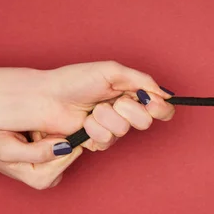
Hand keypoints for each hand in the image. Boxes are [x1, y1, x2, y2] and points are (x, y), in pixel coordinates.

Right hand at [0, 130, 82, 189]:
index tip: (35, 135)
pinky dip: (52, 134)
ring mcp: (54, 172)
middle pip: (72, 149)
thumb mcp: (8, 147)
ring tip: (31, 136)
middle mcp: (51, 179)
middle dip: (54, 137)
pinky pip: (65, 142)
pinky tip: (35, 136)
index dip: (54, 138)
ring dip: (52, 135)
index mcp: (42, 179)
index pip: (69, 153)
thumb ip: (37, 152)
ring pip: (69, 144)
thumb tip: (67, 148)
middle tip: (32, 135)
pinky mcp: (55, 162)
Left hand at [38, 61, 175, 150]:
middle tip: (110, 102)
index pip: (161, 108)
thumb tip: (167, 95)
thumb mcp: (112, 71)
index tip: (149, 102)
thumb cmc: (75, 80)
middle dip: (127, 110)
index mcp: (132, 92)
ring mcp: (111, 127)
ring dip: (106, 119)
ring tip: (91, 110)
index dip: (159, 108)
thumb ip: (143, 81)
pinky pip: (107, 142)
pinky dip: (94, 131)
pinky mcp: (97, 140)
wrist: (46, 97)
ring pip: (124, 131)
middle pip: (145, 122)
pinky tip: (84, 123)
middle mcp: (125, 111)